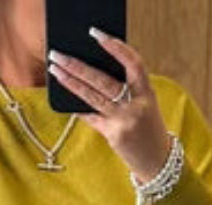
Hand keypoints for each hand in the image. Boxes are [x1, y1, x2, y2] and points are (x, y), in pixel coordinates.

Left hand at [47, 28, 171, 183]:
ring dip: (71, 83)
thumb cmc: (148, 128)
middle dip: (78, 66)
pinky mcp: (113, 135)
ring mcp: (123, 122)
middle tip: (59, 55)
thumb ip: (128, 89)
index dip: (116, 47)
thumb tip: (96, 72)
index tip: (97, 35)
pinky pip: (91, 117)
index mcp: (147, 93)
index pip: (133, 63)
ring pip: (92, 98)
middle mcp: (136, 106)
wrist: (157, 161)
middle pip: (103, 81)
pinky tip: (63, 97)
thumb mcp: (145, 104)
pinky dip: (77, 107)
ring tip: (55, 71)